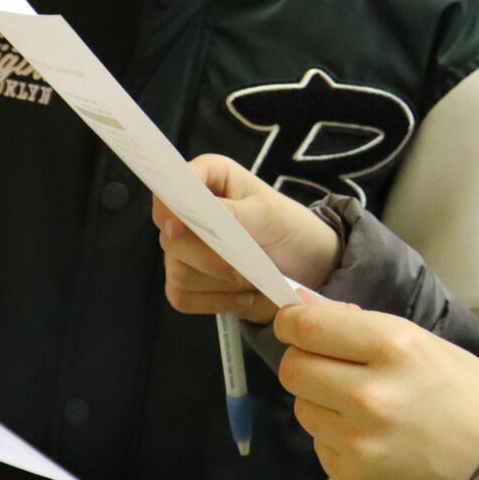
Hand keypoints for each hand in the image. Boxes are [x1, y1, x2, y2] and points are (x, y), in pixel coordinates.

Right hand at [155, 154, 341, 323]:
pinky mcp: (185, 282)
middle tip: (249, 261)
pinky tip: (244, 294)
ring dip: (222, 282)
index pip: (169, 186)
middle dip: (211, 257)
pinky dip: (218, 301)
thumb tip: (180, 219)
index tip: (181, 225)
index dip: (170, 206)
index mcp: (206, 177)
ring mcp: (182, 249)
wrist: (308, 266)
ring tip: (255, 276)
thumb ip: (226, 213)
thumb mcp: (269, 214)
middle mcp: (186, 211)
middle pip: (171, 238)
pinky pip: (182, 297)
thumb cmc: (290, 228)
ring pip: (178, 273)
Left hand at [274, 298, 478, 479]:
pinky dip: (337, 439)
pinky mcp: (354, 479)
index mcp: (393, 347)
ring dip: (322, 403)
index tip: (297, 325)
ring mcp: (359, 442)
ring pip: (302, 408)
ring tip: (363, 408)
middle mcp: (370, 395)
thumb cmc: (467, 397)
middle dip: (306, 362)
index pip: (306, 327)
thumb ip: (359, 326)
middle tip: (332, 367)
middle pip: (293, 368)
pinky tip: (373, 439)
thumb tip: (301, 306)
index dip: (293, 322)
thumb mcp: (423, 343)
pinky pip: (320, 446)